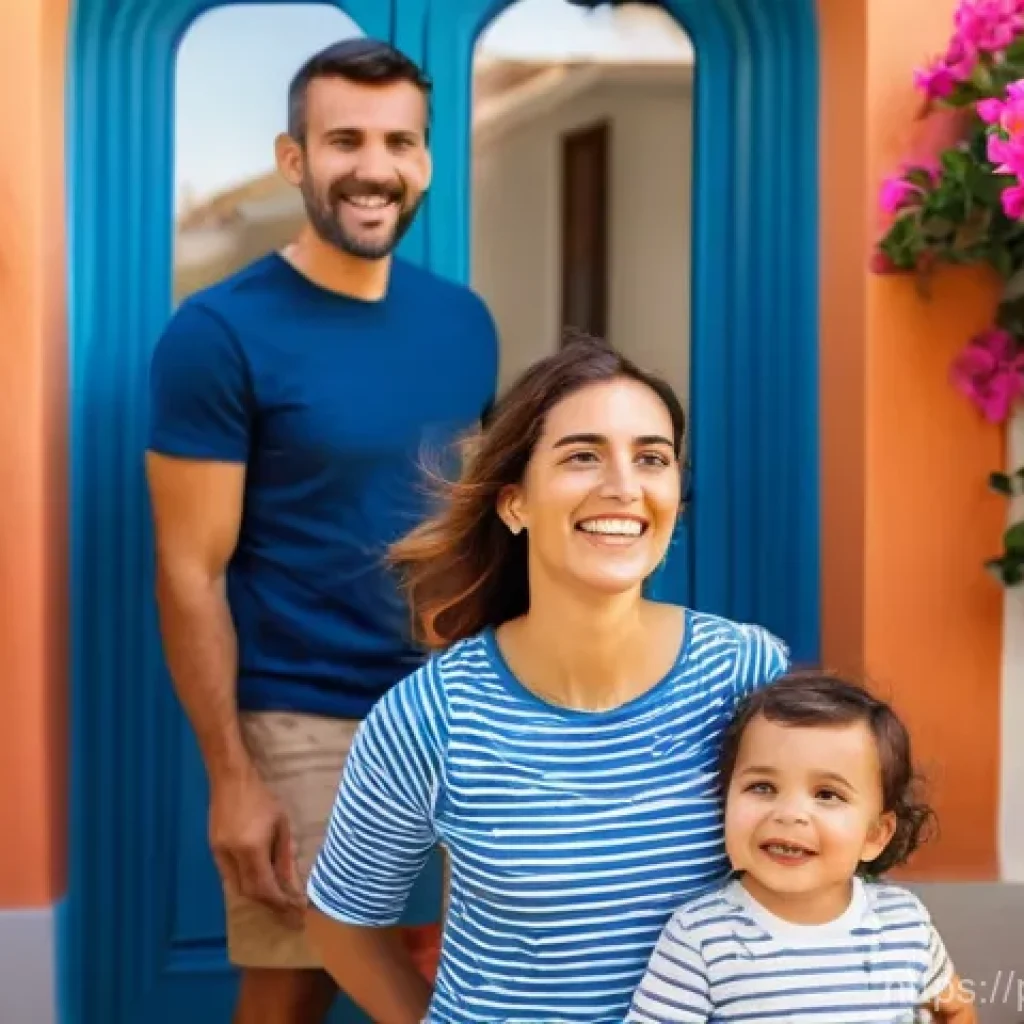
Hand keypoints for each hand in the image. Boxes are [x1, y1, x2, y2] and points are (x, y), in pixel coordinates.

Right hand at [209, 765, 305, 927]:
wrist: (231, 780)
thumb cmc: (262, 798)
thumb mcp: (281, 825)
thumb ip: (285, 857)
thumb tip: (292, 884)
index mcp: (251, 849)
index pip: (265, 887)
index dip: (280, 902)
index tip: (295, 910)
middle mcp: (232, 856)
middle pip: (250, 892)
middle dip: (270, 904)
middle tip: (288, 910)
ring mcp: (219, 854)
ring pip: (237, 887)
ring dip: (257, 896)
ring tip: (276, 900)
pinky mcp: (213, 850)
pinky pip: (229, 877)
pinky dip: (244, 884)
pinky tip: (257, 884)